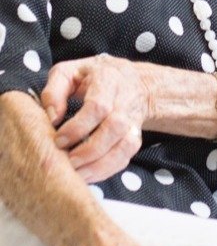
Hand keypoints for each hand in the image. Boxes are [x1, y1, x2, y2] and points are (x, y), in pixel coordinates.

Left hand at [40, 55, 154, 183]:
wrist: (135, 81)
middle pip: (115, 127)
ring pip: (125, 145)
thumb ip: (54, 91)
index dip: (78, 127)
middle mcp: (126, 100)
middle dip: (90, 149)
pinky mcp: (135, 135)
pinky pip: (127, 155)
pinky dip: (109, 168)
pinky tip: (89, 174)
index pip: (99, 106)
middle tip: (67, 161)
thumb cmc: (94, 77)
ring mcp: (133, 119)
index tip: (59, 140)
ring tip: (77, 174)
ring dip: (100, 164)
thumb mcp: (70, 72)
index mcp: (108, 79)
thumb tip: (51, 117)